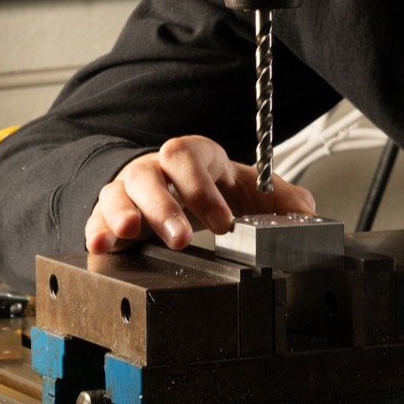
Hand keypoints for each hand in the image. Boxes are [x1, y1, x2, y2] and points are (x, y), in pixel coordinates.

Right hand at [86, 135, 316, 253]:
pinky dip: (97, 232)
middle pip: (149, 175)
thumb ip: (282, 200)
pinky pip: (96, 220)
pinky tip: (101, 247)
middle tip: (180, 239)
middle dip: (164, 207)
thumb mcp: (250, 190)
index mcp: (192, 156)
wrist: (181, 194)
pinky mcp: (109, 217)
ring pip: (117, 193)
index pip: (189, 157)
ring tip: (131, 234)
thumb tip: (308, 212)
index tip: (225, 223)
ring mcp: (128, 192)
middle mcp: (155, 170)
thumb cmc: (216, 190)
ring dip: (122, 214)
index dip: (203, 188)